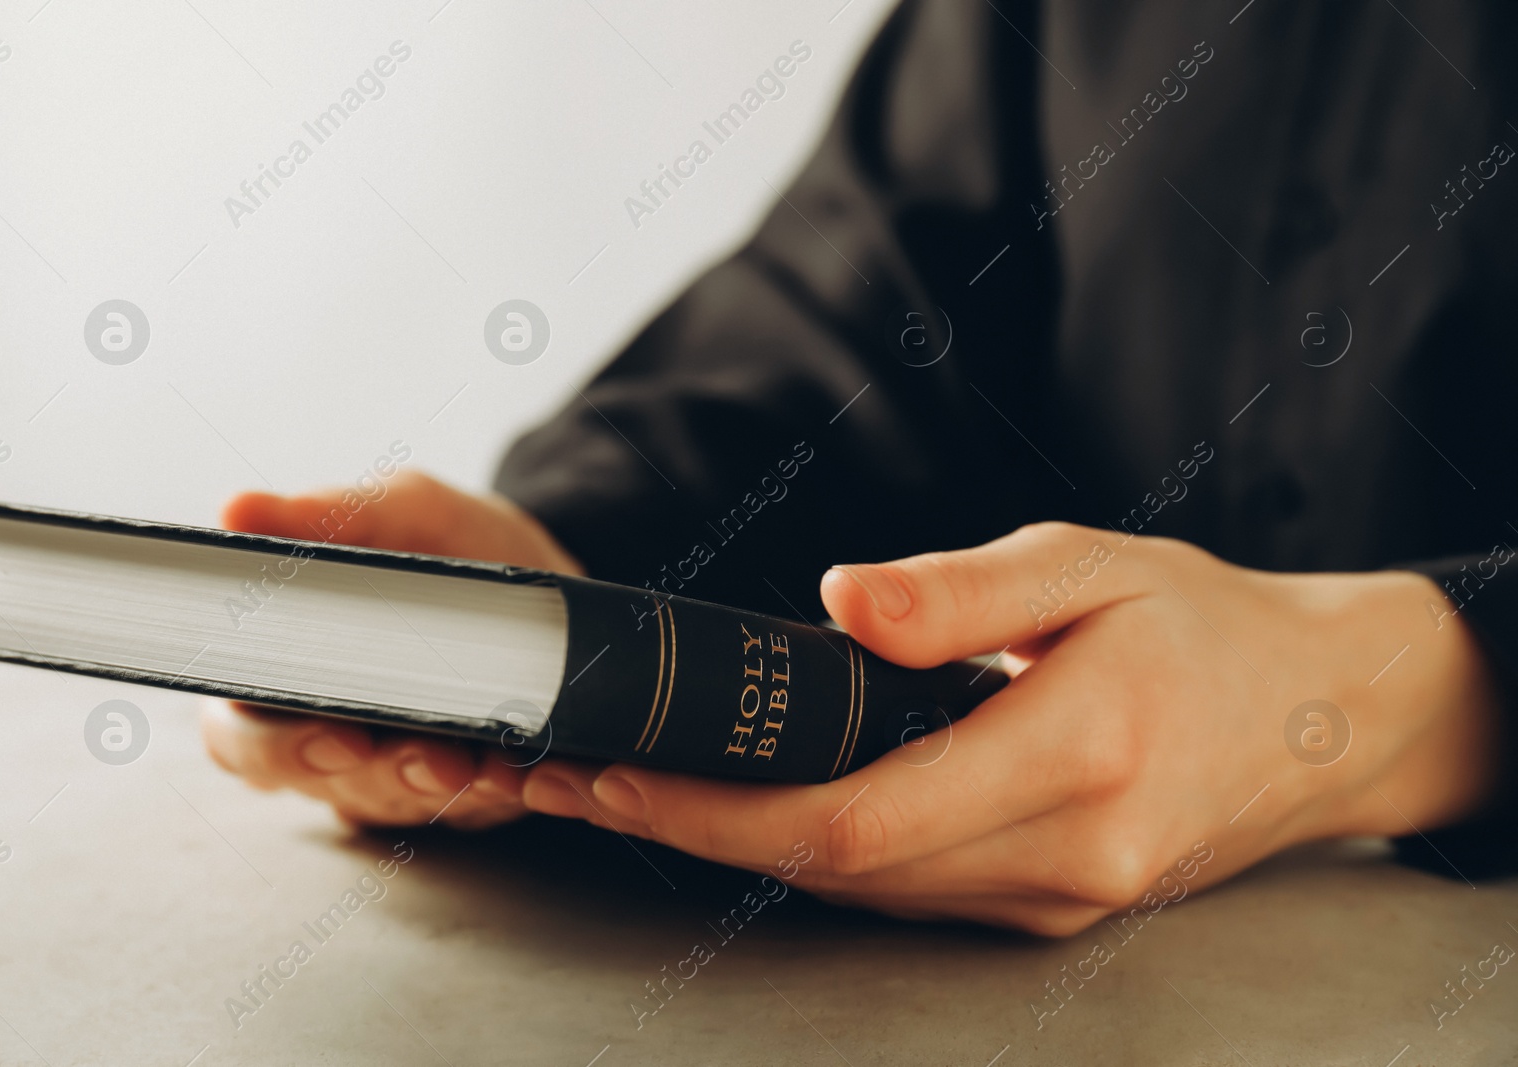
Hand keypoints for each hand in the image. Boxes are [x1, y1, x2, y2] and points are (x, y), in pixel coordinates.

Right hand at [202, 471, 582, 827]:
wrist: (543, 582)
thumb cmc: (449, 544)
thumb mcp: (401, 512)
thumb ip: (328, 515)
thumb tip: (237, 509)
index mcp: (281, 677)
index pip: (241, 737)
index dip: (279, 749)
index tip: (338, 739)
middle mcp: (331, 740)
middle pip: (329, 786)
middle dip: (381, 777)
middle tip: (432, 759)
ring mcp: (397, 776)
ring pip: (404, 803)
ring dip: (446, 786)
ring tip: (483, 761)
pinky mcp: (467, 795)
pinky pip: (475, 810)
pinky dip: (498, 790)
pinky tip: (520, 767)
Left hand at [520, 522, 1501, 932]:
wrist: (1316, 717)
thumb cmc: (1201, 626)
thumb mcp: (1089, 566)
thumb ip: (960, 595)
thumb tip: (839, 604)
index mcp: (1073, 759)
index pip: (853, 818)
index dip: (717, 810)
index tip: (615, 776)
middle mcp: (1062, 857)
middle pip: (836, 870)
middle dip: (695, 830)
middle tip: (582, 781)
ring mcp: (1057, 898)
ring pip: (863, 891)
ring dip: (741, 847)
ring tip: (638, 790)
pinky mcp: (1051, 905)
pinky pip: (907, 889)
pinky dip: (816, 853)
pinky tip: (756, 808)